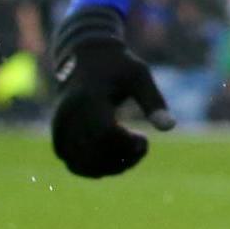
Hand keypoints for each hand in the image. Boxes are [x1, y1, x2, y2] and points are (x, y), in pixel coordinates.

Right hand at [49, 5, 174, 178]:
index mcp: (88, 99)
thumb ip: (153, 101)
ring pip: (83, 164)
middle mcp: (68, 117)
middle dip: (123, 158)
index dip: (126, 144)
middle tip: (142, 147)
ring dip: (112, 167)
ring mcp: (60, 131)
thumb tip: (170, 128)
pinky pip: (75, 165)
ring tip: (132, 153)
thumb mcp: (139, 75)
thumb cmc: (117, 66)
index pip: (104, 133)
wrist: (84, 59)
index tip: (143, 139)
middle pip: (94, 153)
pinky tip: (117, 158)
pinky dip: (97, 169)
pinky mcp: (59, 139)